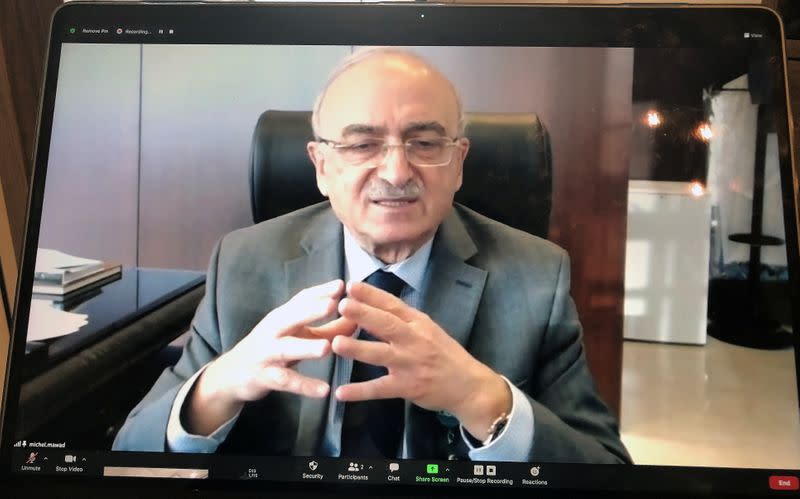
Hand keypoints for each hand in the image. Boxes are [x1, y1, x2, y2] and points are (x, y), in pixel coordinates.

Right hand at [185, 279, 356, 434]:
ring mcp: (267, 353)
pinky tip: (324, 390)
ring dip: (306, 347)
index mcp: (283, 316)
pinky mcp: (265, 377)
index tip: (341, 284)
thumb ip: (329, 329)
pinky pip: (286, 381)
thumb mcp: (299, 335)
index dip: (320, 291)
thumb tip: (358, 319)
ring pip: (287, 349)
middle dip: (311, 310)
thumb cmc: (273, 348)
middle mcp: (273, 330)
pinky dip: (305, 386)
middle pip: (291, 317)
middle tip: (333, 304)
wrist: (232, 374)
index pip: (301, 299)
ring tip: (326, 348)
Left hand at [332, 281, 510, 439]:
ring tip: (336, 343)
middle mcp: (414, 340)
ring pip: (380, 354)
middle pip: (386, 324)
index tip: (351, 285)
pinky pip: (380, 389)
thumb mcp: (428, 330)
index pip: (393, 305)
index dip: (372, 295)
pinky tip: (341, 393)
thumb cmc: (445, 354)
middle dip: (363, 314)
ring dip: (358, 348)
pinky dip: (360, 391)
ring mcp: (409, 364)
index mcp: (418, 323)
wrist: (468, 385)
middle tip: (342, 305)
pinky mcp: (407, 387)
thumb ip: (404, 320)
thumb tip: (373, 306)